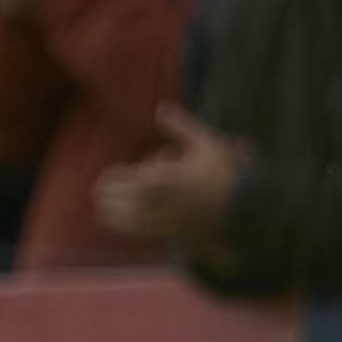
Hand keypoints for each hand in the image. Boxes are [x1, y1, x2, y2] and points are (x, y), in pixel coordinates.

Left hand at [89, 103, 253, 252]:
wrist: (243, 208)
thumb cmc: (224, 173)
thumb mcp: (206, 143)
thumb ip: (181, 126)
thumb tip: (161, 109)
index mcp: (165, 178)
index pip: (127, 180)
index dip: (112, 180)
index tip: (105, 177)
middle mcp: (161, 201)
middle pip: (124, 201)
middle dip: (108, 196)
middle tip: (97, 192)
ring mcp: (167, 219)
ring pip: (130, 220)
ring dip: (113, 215)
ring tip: (101, 211)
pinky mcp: (173, 232)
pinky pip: (144, 232)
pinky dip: (128, 228)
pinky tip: (122, 226)